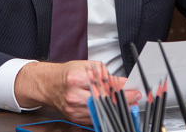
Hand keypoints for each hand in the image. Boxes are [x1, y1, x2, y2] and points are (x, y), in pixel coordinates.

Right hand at [15, 60, 140, 124]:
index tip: (134, 90)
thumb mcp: (89, 67)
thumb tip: (124, 84)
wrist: (51, 85)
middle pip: (105, 101)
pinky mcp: (76, 118)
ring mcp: (74, 110)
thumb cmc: (69, 74)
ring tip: (127, 104)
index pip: (104, 85)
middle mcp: (74, 96)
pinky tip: (113, 109)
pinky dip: (107, 114)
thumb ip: (107, 76)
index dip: (123, 90)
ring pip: (102, 112)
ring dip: (117, 108)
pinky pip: (95, 118)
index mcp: (76, 79)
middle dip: (123, 100)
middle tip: (135, 98)